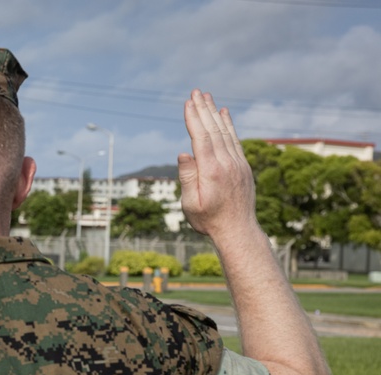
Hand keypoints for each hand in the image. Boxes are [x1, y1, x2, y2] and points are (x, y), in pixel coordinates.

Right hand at [178, 90, 257, 237]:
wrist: (237, 230)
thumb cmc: (209, 220)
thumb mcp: (191, 204)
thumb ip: (188, 177)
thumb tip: (184, 152)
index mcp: (212, 171)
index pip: (202, 138)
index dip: (194, 119)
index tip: (188, 103)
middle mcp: (228, 163)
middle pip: (214, 130)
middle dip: (204, 109)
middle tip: (197, 91)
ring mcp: (238, 164)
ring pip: (225, 132)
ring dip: (215, 113)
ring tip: (208, 97)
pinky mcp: (243, 166)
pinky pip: (235, 140)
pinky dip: (229, 125)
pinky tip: (224, 114)